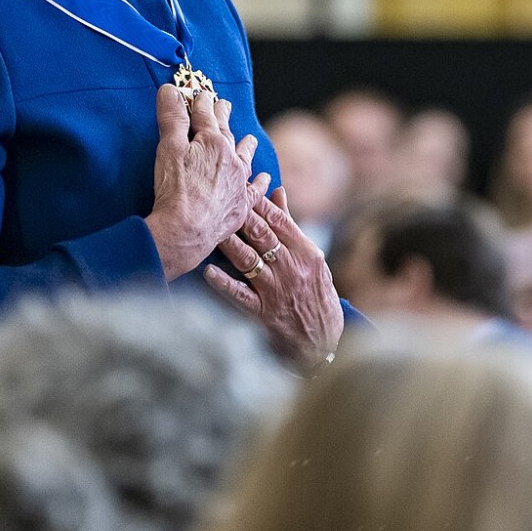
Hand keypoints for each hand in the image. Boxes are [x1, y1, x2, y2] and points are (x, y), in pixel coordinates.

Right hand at [148, 87, 265, 280]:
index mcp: (213, 142)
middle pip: (226, 132)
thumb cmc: (175, 188)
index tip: (201, 94)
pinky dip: (260, 183)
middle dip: (223, 117)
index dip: (201, 103)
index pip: (205, 115)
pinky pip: (255, 190)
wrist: (187, 229)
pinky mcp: (240, 206)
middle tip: (224, 105)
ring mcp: (238, 183)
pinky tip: (264, 179)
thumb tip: (170, 89)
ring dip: (246, 146)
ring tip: (250, 138)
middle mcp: (231, 159)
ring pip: (245, 158)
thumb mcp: (169, 147)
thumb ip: (172, 117)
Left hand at [204, 186, 344, 366]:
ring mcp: (277, 291)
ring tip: (210, 229)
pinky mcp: (263, 313)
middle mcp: (292, 269)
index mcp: (306, 253)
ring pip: (248, 260)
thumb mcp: (312, 259)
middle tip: (220, 200)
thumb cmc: (317, 295)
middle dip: (240, 216)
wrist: (324, 343)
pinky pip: (240, 295)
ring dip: (228, 243)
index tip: (241, 187)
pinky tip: (207, 271)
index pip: (280, 220)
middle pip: (262, 235)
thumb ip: (291, 226)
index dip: (259, 202)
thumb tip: (277, 191)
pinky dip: (223, 283)